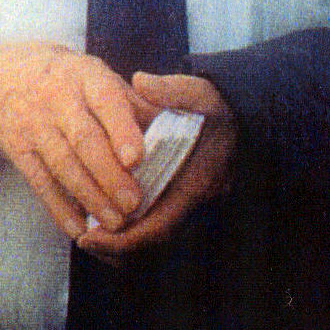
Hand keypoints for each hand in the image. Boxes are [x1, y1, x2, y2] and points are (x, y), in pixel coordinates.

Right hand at [0, 41, 155, 239]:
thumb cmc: (65, 78)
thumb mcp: (96, 75)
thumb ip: (133, 102)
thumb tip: (173, 128)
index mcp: (86, 76)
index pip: (106, 101)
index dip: (121, 130)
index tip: (138, 158)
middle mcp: (58, 99)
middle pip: (84, 140)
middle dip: (109, 174)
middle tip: (134, 203)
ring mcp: (34, 126)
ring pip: (63, 165)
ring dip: (89, 196)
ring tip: (116, 222)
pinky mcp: (17, 150)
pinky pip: (38, 182)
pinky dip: (58, 208)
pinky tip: (78, 228)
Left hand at [77, 72, 236, 255]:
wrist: (246, 119)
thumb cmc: (220, 107)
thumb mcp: (200, 92)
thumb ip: (171, 89)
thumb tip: (140, 81)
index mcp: (196, 184)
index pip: (157, 228)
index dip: (121, 240)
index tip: (87, 238)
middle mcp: (196, 206)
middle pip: (152, 244)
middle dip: (115, 248)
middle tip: (82, 240)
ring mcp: (194, 209)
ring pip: (155, 242)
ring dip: (123, 244)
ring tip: (89, 235)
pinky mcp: (188, 204)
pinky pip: (159, 230)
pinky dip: (135, 233)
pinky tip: (109, 220)